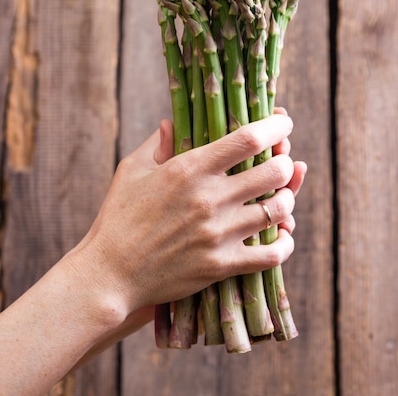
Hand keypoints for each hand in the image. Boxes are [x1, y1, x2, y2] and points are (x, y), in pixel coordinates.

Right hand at [75, 112, 304, 317]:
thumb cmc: (118, 218)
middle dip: (285, 163)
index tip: (284, 121)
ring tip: (282, 197)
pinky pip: (272, 254)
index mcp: (189, 168)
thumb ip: (157, 143)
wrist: (109, 275)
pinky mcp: (221, 266)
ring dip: (287, 199)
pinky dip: (285, 243)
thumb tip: (172, 121)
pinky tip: (283, 235)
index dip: (275, 125)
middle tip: (282, 163)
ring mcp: (218, 234)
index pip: (247, 138)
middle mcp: (209, 198)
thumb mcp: (132, 171)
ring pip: (278, 210)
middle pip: (273, 171)